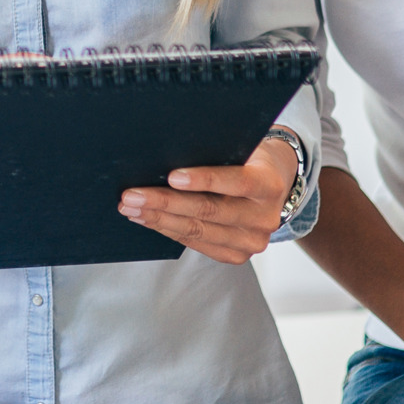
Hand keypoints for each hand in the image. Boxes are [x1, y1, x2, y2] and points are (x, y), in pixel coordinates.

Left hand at [117, 134, 296, 264]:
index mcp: (269, 184)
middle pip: (209, 210)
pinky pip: (195, 243)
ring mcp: (251, 241)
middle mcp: (264, 217)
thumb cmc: (248, 160)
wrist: (273, 185)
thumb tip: (165, 154)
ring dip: (158, 219)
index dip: (203, 179)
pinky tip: (146, 220)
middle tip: (132, 195)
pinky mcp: (237, 255)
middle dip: (165, 202)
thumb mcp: (241, 149)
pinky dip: (167, 230)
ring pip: (197, 230)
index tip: (172, 176)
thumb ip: (216, 153)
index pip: (236, 181)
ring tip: (130, 208)